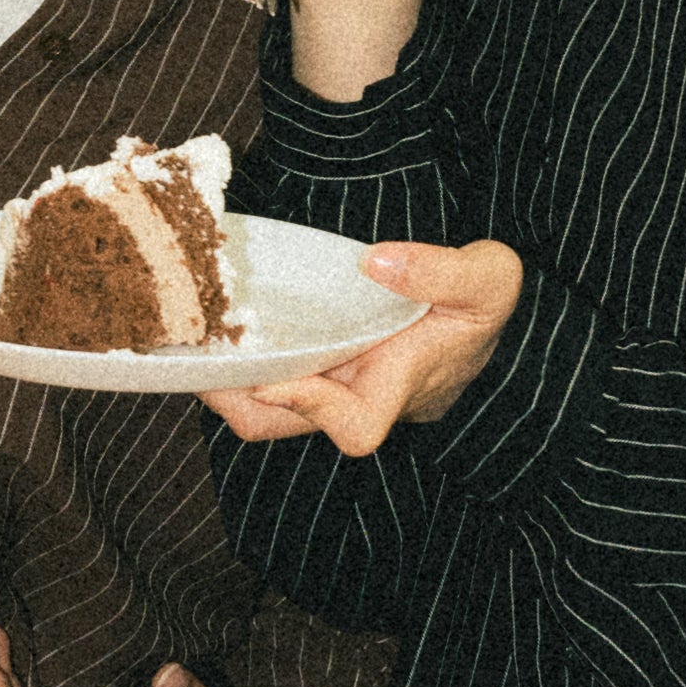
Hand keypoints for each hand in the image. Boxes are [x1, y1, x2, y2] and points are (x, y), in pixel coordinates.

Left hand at [206, 238, 521, 458]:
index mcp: (400, 383)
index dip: (315, 409)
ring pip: (263, 407)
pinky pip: (264, 375)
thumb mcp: (489, 277)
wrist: (474, 314)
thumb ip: (443, 270)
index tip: (279, 377)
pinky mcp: (312, 365)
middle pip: (285, 425)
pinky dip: (237, 357)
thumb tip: (376, 261)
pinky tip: (214, 322)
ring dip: (226, 380)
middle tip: (203, 353)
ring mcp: (329, 383)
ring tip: (196, 337)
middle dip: (238, 398)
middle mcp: (356, 395)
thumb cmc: (482, 302)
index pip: (357, 425)